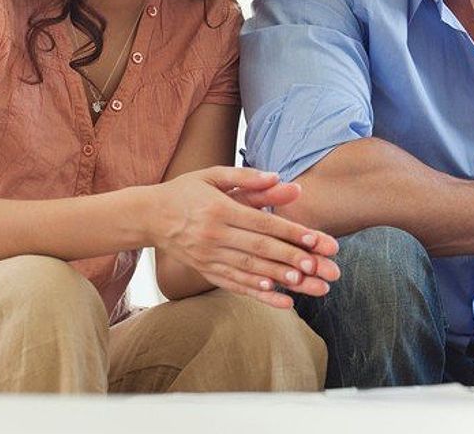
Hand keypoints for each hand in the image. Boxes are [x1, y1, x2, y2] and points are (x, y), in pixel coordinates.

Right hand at [149, 167, 339, 307]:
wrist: (148, 216)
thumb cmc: (187, 191)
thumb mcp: (213, 175)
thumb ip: (248, 177)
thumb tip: (281, 178)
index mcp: (220, 209)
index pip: (263, 224)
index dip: (292, 233)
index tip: (319, 241)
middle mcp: (214, 236)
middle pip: (261, 250)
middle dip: (295, 259)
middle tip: (324, 268)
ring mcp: (208, 257)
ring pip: (251, 270)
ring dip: (282, 279)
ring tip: (311, 285)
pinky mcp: (205, 270)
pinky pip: (234, 284)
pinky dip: (258, 292)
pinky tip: (281, 299)